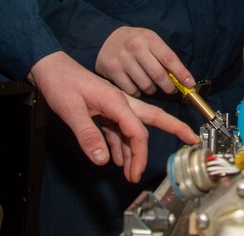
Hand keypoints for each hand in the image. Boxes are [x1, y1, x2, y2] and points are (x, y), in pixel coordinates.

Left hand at [27, 51, 196, 181]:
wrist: (50, 70)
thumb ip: (88, 135)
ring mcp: (113, 107)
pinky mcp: (104, 111)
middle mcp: (120, 103)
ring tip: (132, 173)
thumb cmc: (61, 84)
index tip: (136, 172)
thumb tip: (103, 160)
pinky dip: (120, 146)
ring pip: (133, 130)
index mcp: (117, 101)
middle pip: (152, 119)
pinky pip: (118, 131)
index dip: (140, 153)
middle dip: (173, 129)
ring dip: (135, 151)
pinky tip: (117, 160)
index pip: (137, 130)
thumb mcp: (71, 111)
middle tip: (192, 140)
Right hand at [96, 26, 194, 96]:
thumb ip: (163, 56)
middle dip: (169, 86)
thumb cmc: (133, 41)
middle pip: (158, 75)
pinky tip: (137, 86)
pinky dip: (138, 92)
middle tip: (171, 89)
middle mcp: (135, 47)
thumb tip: (182, 78)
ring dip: (152, 90)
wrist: (104, 38)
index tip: (189, 84)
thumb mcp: (149, 41)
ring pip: (146, 85)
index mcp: (148, 38)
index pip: (169, 58)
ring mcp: (123, 59)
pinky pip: (132, 90)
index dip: (181, 74)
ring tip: (151, 85)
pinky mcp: (112, 71)